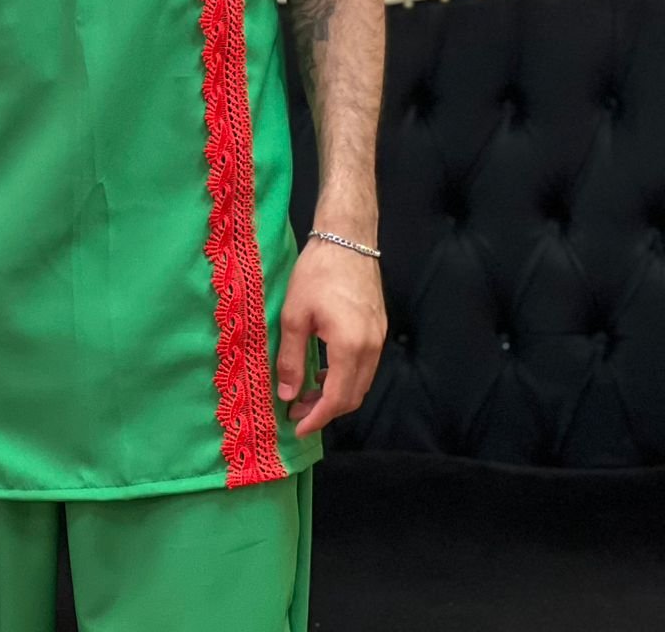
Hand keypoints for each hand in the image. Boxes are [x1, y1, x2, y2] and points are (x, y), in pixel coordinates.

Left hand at [274, 236, 386, 437]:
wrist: (347, 239)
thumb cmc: (317, 273)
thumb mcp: (294, 315)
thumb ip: (290, 358)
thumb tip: (286, 395)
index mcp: (350, 347)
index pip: (337, 398)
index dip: (317, 418)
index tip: (297, 427)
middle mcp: (372, 347)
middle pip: (353, 396)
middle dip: (325, 410)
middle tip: (297, 412)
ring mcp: (379, 338)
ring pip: (361, 383)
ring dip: (336, 395)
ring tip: (307, 394)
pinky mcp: (379, 328)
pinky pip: (365, 366)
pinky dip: (345, 377)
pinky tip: (324, 371)